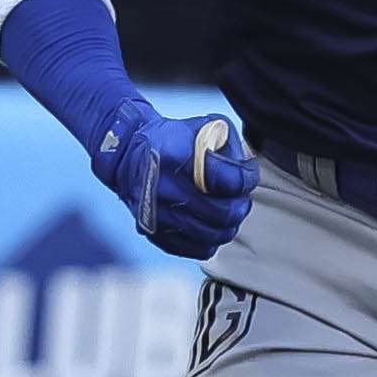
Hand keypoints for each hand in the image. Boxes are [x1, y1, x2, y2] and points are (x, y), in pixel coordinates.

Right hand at [89, 101, 257, 259]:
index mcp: (180, 158)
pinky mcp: (154, 232)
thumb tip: (246, 172)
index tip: (248, 173)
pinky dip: (211, 240)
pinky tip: (212, 225)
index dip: (248, 178)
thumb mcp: (206, 127)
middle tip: (240, 196)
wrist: (128, 155)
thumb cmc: (173, 139)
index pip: (230, 181)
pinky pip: (195, 249)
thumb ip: (230, 147)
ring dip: (228, 224)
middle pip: (223, 213)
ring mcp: (158, 215)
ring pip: (212, 235)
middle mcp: (165, 189)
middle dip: (240, 205)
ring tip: (228, 210)